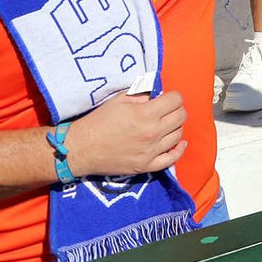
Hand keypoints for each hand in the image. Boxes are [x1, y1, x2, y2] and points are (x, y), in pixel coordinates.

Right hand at [66, 90, 187, 178]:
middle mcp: (152, 133)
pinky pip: (171, 159)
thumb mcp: (119, 100)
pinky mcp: (146, 166)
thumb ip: (142, 95)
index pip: (176, 100)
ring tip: (166, 124)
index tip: (167, 98)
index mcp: (146, 114)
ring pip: (178, 135)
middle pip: (181, 116)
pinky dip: (178, 150)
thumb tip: (157, 95)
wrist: (81, 149)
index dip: (173, 96)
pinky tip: (179, 143)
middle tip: (166, 110)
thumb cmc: (98, 121)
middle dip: (176, 109)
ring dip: (175, 127)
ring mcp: (150, 151)